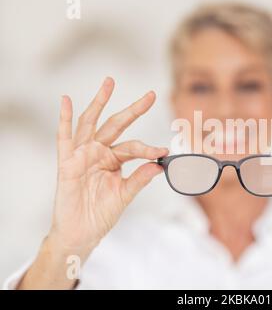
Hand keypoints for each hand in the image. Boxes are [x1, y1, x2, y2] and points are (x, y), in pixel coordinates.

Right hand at [50, 77, 167, 257]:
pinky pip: (64, 137)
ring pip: (91, 123)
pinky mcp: (66, 161)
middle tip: (150, 95)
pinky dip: (64, 118)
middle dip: (132, 110)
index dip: (148, 148)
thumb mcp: (124, 196)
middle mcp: (99, 152)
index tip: (163, 152)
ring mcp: (82, 154)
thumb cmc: (101, 214)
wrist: (81, 233)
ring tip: (109, 83)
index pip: (134, 147)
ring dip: (99, 102)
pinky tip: (66, 100)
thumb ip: (139, 179)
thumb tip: (159, 165)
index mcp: (114, 159)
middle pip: (116, 125)